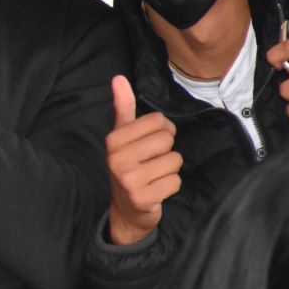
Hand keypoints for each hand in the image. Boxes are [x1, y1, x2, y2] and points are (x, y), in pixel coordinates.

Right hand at [104, 74, 181, 245]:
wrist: (126, 210)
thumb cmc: (129, 166)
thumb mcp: (123, 136)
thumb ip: (123, 107)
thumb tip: (118, 78)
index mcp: (114, 140)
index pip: (158, 121)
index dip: (162, 131)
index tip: (150, 143)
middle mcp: (117, 159)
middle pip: (167, 140)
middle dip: (166, 151)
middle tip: (153, 162)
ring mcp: (128, 180)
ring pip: (174, 161)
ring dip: (170, 170)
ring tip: (155, 176)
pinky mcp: (142, 198)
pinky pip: (175, 181)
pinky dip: (171, 186)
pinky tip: (157, 190)